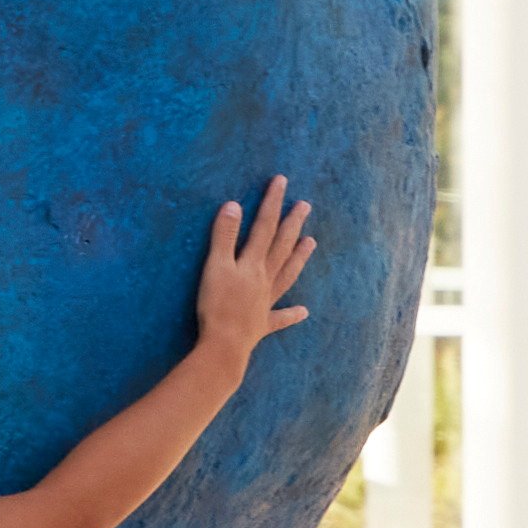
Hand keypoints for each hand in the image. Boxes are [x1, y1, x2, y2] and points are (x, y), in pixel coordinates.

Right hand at [190, 172, 318, 358]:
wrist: (224, 345)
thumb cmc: (216, 305)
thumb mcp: (215, 266)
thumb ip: (224, 236)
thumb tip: (233, 205)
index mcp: (252, 263)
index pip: (264, 226)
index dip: (272, 203)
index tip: (282, 181)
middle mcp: (265, 279)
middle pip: (282, 246)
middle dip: (292, 223)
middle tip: (305, 205)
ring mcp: (267, 301)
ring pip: (288, 274)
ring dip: (300, 258)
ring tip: (312, 242)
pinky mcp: (262, 324)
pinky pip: (280, 317)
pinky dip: (292, 314)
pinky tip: (303, 311)